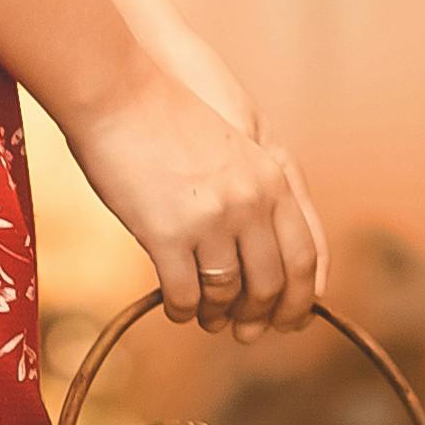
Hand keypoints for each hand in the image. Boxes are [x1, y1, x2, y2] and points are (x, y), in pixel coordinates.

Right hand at [59, 62, 327, 337]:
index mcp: (271, 179)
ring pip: (228, 293)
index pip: (307, 255)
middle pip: (273, 283)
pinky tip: (175, 307)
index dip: (302, 297)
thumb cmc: (166, 118)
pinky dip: (183, 309)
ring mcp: (211, 220)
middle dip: (260, 316)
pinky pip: (186, 293)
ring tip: (205, 318)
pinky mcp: (168, 234)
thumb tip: (256, 253)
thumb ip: (253, 192)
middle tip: (245, 331)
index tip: (292, 319)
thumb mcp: (231, 148)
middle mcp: (251, 203)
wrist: (118, 93)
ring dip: (217, 315)